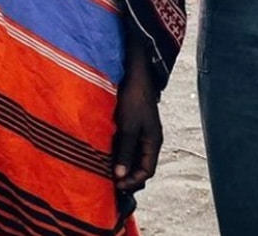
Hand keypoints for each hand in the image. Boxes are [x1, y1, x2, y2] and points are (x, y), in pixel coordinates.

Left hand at [112, 42, 161, 193]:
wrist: (134, 73)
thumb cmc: (134, 98)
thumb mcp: (128, 127)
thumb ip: (125, 151)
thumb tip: (120, 175)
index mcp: (153, 142)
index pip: (147, 171)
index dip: (133, 181)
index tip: (116, 185)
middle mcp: (148, 140)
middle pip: (139, 165)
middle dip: (126, 175)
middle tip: (108, 181)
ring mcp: (140, 132)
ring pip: (131, 156)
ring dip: (120, 163)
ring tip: (104, 170)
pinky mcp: (130, 124)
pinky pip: (125, 144)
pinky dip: (116, 151)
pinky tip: (104, 153)